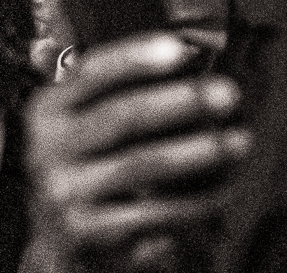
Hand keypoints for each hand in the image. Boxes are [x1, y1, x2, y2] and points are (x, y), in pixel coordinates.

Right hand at [26, 32, 251, 268]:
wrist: (61, 238)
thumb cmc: (95, 163)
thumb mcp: (94, 121)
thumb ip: (130, 90)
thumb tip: (196, 56)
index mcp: (51, 109)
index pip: (90, 72)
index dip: (135, 57)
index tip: (181, 49)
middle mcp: (47, 148)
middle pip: (123, 116)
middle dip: (183, 101)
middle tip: (230, 95)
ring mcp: (61, 192)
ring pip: (140, 163)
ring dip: (198, 151)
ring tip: (239, 141)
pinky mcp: (82, 231)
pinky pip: (148, 212)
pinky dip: (191, 201)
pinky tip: (221, 190)